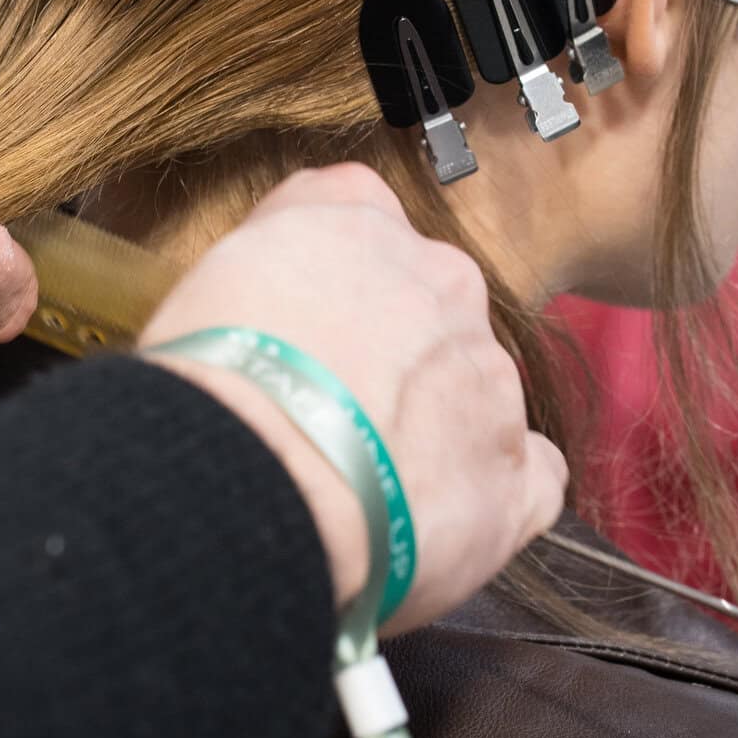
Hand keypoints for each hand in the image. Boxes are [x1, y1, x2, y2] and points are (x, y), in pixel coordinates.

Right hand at [139, 164, 566, 627]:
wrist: (258, 475)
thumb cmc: (211, 380)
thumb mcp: (207, 275)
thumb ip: (262, 268)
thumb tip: (268, 307)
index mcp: (360, 222)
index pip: (358, 217)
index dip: (331, 280)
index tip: (301, 325)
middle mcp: (442, 284)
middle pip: (427, 307)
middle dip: (390, 356)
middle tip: (325, 414)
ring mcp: (490, 380)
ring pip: (475, 392)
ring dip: (432, 429)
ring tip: (361, 485)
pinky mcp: (514, 476)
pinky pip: (529, 478)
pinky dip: (491, 497)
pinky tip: (433, 520)